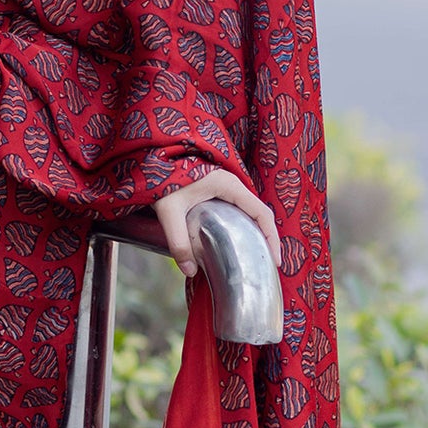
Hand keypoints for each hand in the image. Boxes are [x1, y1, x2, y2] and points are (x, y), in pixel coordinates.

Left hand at [152, 168, 282, 278]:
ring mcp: (224, 187)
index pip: (261, 212)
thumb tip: (189, 270)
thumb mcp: (169, 211)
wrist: (152, 156)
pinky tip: (237, 241)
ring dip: (255, 232)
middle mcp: (231, 184)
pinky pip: (237, 210)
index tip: (274, 259)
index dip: (271, 236)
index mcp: (228, 185)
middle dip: (266, 238)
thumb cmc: (161, 178)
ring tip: (254, 256)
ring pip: (249, 212)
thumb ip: (177, 241)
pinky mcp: (215, 191)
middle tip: (266, 263)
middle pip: (259, 213)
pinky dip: (243, 226)